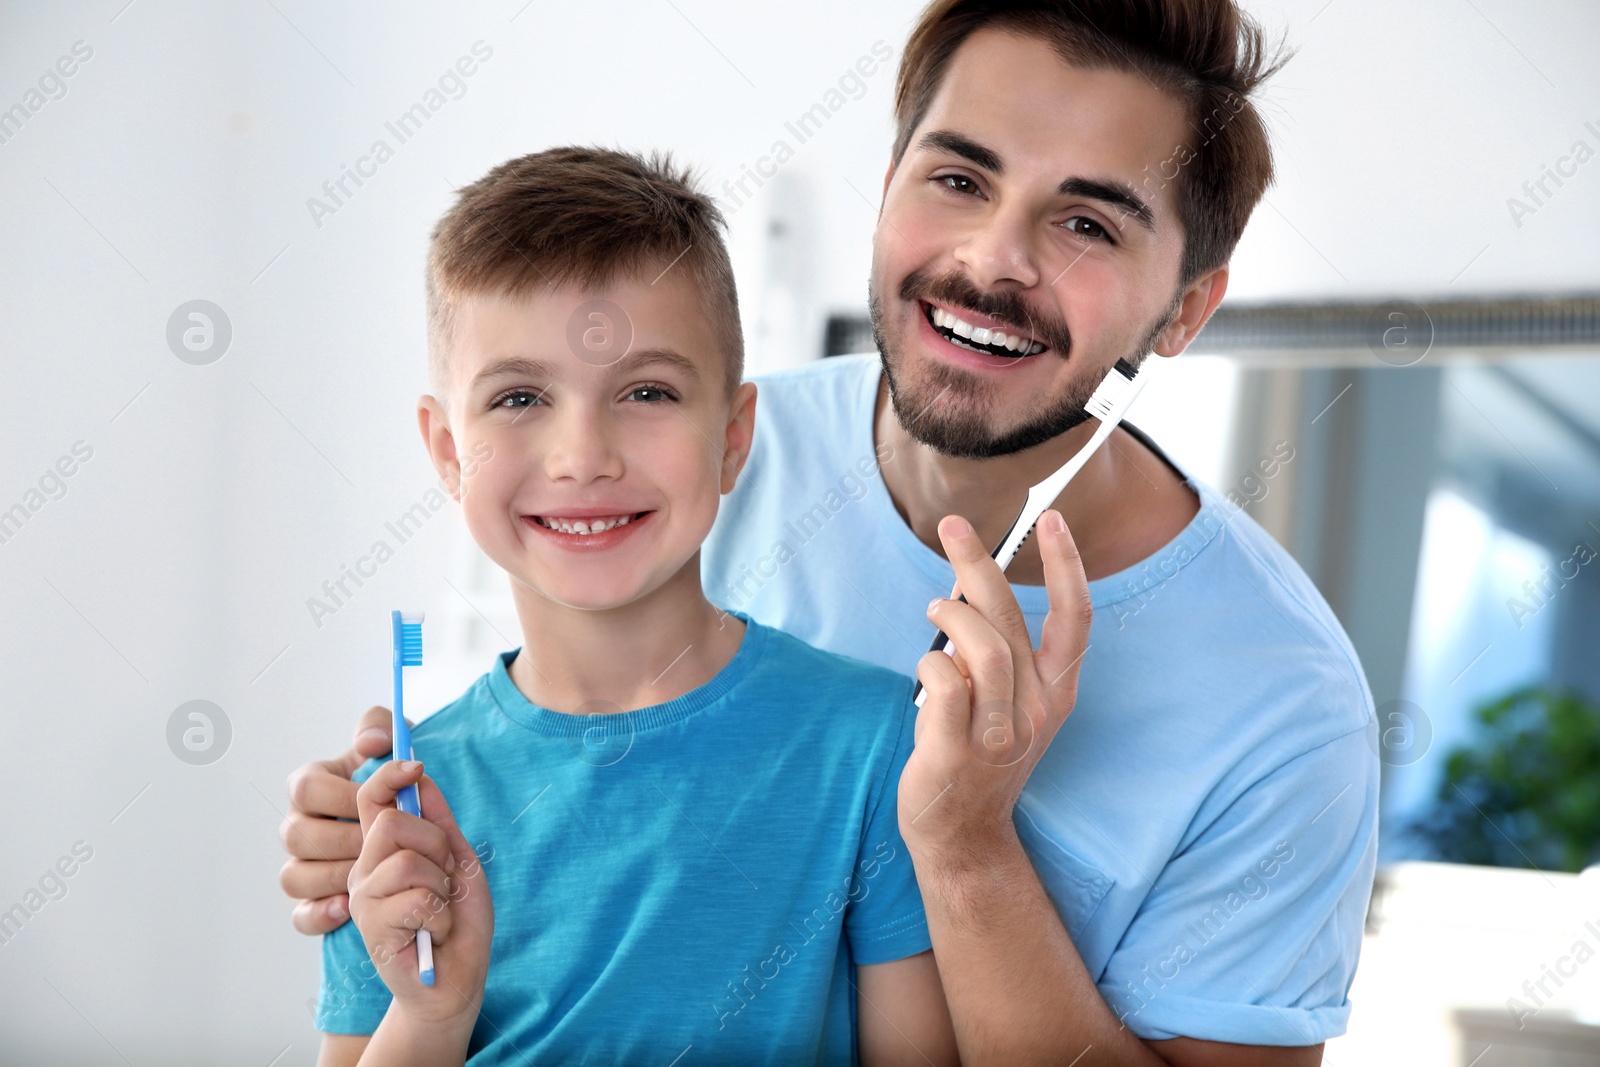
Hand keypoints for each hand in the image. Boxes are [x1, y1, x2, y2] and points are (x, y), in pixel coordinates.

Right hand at [279, 706, 395, 934]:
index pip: (305, 788)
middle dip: (343, 838)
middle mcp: (299, 827)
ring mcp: (301, 866)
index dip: (339, 795)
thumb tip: (372, 741)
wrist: (412, 833)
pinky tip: (345, 908)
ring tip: (368, 872)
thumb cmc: (398, 785)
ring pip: (295, 877)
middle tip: (377, 842)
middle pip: (297, 836)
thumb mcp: (393, 747)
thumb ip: (381, 728)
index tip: (372, 800)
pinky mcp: (312, 902)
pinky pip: (301, 915)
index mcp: (312, 787)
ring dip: (332, 875)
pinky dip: (319, 914)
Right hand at [349, 760, 493, 1031]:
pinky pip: (417, 898)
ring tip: (440, 909)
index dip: (388, 775)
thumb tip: (422, 776)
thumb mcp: (459, 861)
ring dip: (441, 886)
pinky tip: (434, 933)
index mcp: (384, 850)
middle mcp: (366, 870)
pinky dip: (441, 916)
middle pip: (392, 822)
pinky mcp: (372, 928)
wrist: (456, 979)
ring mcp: (365, 899)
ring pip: (406, 861)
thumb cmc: (457, 922)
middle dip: (437, 844)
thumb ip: (440, 822)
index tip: (415, 765)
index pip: (370, 798)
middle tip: (446, 877)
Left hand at [899, 510, 1091, 865]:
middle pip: (1012, 619)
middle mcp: (1037, 709)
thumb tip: (968, 582)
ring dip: (950, 613)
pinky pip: (947, 679)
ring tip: (934, 607)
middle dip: (979, 564)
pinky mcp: (959, 749)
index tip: (1052, 519)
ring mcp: (1000, 732)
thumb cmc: (977, 752)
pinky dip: (931, 660)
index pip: (1075, 619)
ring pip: (982, 645)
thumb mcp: (1005, 700)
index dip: (1067, 565)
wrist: (962, 833)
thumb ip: (996, 648)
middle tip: (952, 527)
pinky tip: (928, 668)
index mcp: (1057, 692)